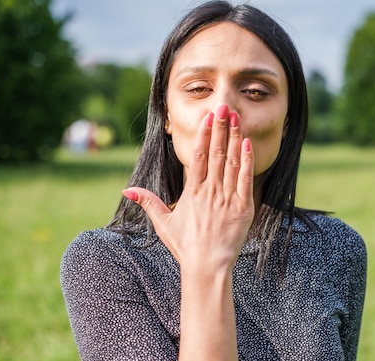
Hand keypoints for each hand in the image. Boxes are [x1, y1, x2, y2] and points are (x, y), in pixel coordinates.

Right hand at [123, 104, 254, 274]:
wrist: (207, 267)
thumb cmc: (186, 246)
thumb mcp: (163, 224)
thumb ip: (148, 203)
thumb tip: (127, 191)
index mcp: (192, 193)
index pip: (197, 157)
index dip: (204, 135)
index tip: (209, 117)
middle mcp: (210, 192)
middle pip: (215, 154)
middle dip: (220, 128)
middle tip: (225, 107)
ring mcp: (227, 199)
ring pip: (231, 163)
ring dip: (235, 139)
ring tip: (237, 119)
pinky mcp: (243, 209)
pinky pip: (245, 180)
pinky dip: (247, 162)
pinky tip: (248, 144)